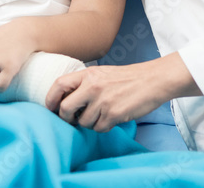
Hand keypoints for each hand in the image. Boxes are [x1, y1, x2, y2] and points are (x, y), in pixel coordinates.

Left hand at [45, 62, 167, 132]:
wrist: (152, 80)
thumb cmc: (128, 78)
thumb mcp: (102, 74)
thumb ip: (85, 84)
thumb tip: (67, 102)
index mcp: (88, 74)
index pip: (59, 84)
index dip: (51, 98)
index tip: (50, 108)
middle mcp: (92, 87)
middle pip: (66, 109)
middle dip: (66, 118)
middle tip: (72, 120)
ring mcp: (102, 101)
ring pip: (83, 122)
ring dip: (90, 123)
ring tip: (102, 113)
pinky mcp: (113, 114)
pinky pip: (99, 128)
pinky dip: (103, 126)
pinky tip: (113, 117)